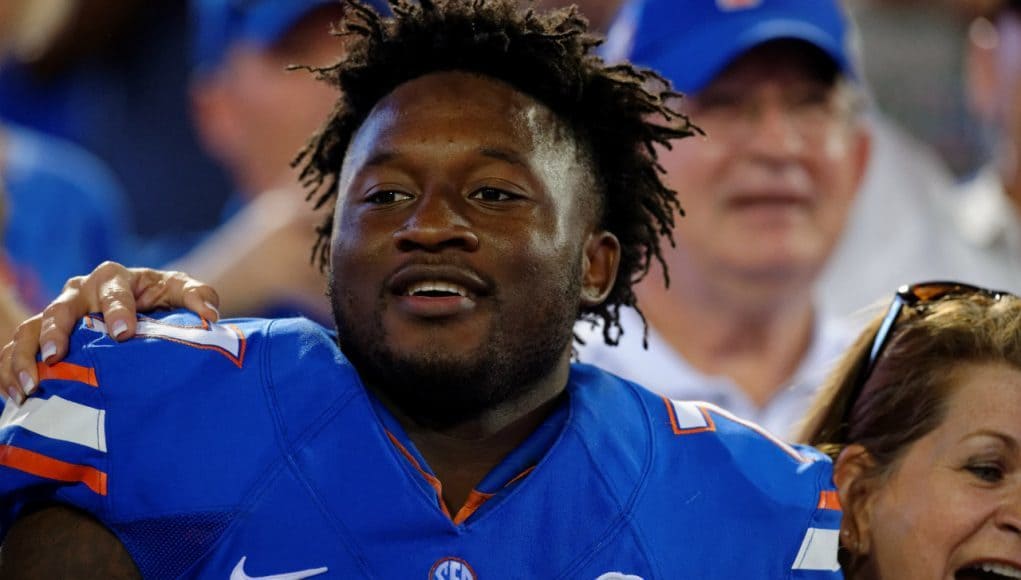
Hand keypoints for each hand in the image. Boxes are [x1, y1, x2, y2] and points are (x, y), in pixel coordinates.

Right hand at [0, 262, 218, 404]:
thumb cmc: (162, 299)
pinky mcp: (41, 337)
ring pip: (29, 329)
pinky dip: (9, 371)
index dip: (117, 310)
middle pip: (60, 308)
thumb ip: (198, 297)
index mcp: (113, 279)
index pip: (113, 291)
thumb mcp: (181, 292)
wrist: (140, 306)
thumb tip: (210, 316)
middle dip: (56, 331)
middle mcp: (78, 293)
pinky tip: (14, 397)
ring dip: (25, 357)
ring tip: (29, 386)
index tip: (123, 333)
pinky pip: (15, 350)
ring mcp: (56, 314)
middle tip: (56, 356)